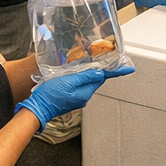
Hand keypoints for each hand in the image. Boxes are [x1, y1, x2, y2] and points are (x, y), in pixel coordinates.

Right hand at [16, 65, 134, 127]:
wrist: (38, 107)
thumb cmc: (50, 94)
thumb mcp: (68, 81)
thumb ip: (84, 77)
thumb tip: (99, 72)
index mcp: (85, 92)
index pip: (103, 78)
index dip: (115, 70)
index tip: (128, 67)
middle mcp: (84, 97)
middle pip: (95, 79)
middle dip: (97, 69)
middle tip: (100, 57)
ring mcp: (77, 99)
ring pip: (86, 82)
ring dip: (86, 73)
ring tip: (81, 64)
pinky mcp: (71, 98)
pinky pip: (79, 86)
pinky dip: (78, 79)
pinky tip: (71, 74)